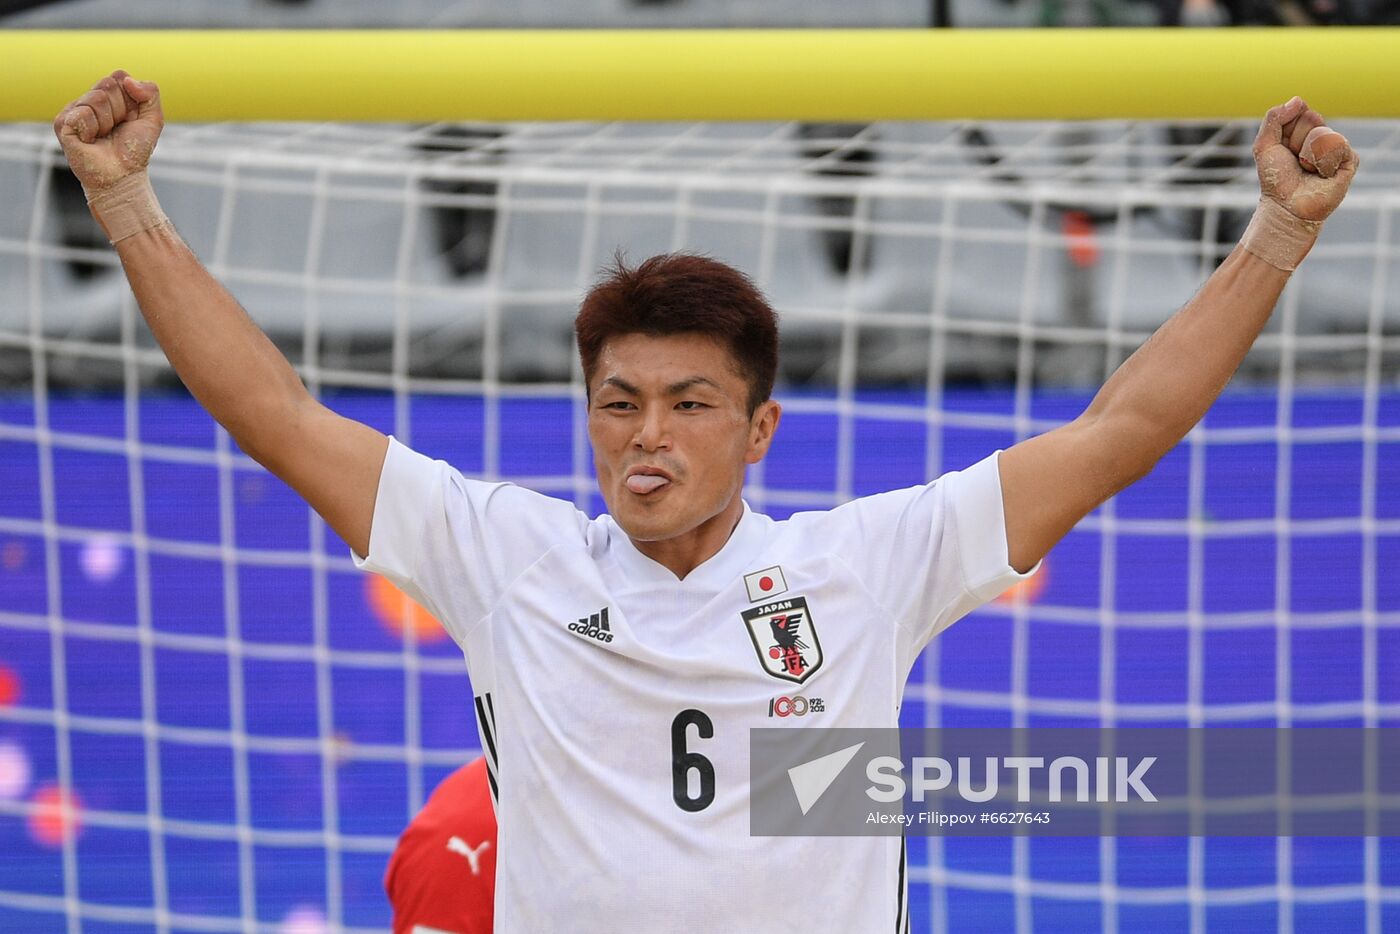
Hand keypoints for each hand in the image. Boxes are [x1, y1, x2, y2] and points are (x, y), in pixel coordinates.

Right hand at [53, 71, 163, 193]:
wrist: (122, 175)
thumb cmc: (134, 151)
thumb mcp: (153, 120)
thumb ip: (150, 93)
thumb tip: (127, 79)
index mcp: (109, 95)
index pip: (119, 76)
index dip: (131, 99)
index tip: (131, 118)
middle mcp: (90, 99)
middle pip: (107, 84)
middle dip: (120, 110)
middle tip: (117, 129)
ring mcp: (74, 110)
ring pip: (96, 98)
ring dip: (107, 122)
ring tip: (104, 136)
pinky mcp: (63, 123)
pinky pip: (82, 113)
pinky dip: (93, 129)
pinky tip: (91, 141)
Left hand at [1252, 96, 1357, 224]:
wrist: (1287, 206)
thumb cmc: (1275, 179)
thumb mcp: (1264, 145)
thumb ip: (1273, 118)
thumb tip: (1298, 99)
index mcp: (1301, 129)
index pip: (1300, 110)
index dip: (1286, 128)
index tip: (1282, 147)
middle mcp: (1320, 135)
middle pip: (1312, 117)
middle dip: (1296, 140)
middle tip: (1294, 160)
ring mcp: (1336, 147)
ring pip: (1324, 133)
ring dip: (1308, 153)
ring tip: (1306, 169)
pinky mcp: (1350, 160)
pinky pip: (1340, 146)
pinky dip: (1324, 163)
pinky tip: (1321, 175)